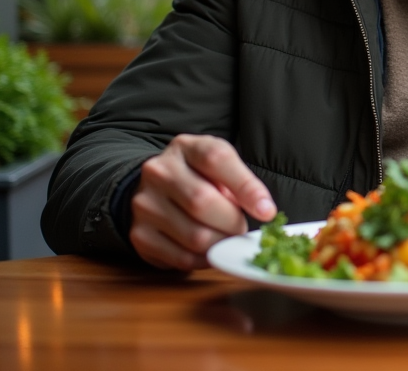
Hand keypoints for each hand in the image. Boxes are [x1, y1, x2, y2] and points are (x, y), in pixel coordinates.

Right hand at [130, 134, 275, 270]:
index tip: (267, 211)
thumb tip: (264, 211)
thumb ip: (241, 183)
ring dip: (221, 243)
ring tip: (227, 238)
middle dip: (233, 222)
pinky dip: (205, 260)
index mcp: (185, 147)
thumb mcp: (221, 167)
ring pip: (194, 235)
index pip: (216, 159)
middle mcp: (158, 171)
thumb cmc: (200, 177)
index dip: (246, 187)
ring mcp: (144, 203)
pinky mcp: (140, 234)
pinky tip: (211, 250)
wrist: (157, 190)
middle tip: (243, 229)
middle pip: (202, 202)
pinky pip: (181, 257)